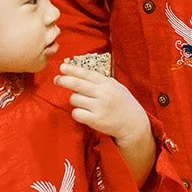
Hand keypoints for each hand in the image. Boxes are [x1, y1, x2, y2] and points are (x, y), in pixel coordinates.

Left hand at [56, 62, 154, 184]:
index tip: (62, 67)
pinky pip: (76, 113)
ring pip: (74, 99)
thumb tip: (80, 73)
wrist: (134, 124)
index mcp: (108, 83)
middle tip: (57, 80)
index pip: (86, 73)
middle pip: (77, 84)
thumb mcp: (116, 87)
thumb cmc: (123, 104)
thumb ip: (101, 80)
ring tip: (85, 104)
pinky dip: (77, 113)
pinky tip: (84, 114)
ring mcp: (99, 107)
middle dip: (64, 80)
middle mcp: (103, 94)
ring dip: (75, 101)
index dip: (72, 69)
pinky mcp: (96, 120)